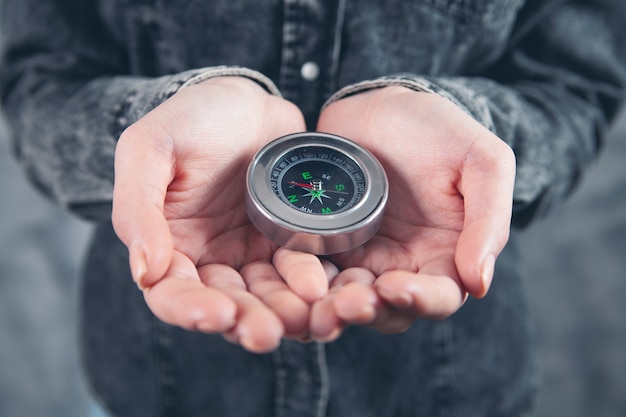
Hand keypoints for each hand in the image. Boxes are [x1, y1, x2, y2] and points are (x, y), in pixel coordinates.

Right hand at [112, 76, 329, 351]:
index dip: (190, 309)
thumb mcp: (149, 149)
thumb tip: (145, 271)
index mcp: (169, 245)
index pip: (172, 293)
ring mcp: (251, 253)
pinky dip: (310, 283)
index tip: (217, 314)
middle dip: (246, 321)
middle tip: (268, 333)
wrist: (244, 99)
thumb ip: (138, 208)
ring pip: (266, 295)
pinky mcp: (287, 242)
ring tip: (303, 317)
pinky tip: (323, 289)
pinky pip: (300, 269)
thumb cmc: (189, 119)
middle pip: (226, 304)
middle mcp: (210, 258)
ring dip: (283, 312)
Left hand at [309, 86, 515, 338]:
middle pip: (386, 308)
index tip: (394, 287)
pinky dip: (300, 280)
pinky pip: (311, 269)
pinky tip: (287, 280)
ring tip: (313, 305)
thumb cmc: (441, 131)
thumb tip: (479, 283)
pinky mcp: (326, 241)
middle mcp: (402, 264)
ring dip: (329, 306)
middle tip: (342, 306)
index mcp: (444, 255)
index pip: (439, 295)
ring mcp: (361, 255)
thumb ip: (488, 219)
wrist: (384, 104)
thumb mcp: (482, 162)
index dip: (420, 300)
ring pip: (344, 296)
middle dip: (365, 310)